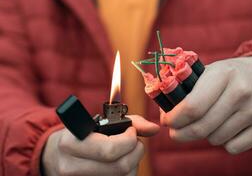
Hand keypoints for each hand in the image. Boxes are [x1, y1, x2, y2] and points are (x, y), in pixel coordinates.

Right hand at [42, 115, 158, 175]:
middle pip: (119, 167)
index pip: (109, 150)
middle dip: (136, 152)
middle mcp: (71, 166)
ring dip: (133, 163)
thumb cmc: (82, 135)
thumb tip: (154, 128)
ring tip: (128, 152)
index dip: (128, 141)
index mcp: (71, 142)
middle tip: (136, 143)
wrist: (56, 155)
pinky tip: (122, 164)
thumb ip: (130, 121)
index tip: (131, 132)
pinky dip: (127, 173)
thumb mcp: (99, 122)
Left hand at [161, 57, 251, 153]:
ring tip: (208, 122)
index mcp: (222, 74)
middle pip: (202, 127)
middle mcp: (242, 91)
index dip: (174, 119)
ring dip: (206, 135)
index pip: (192, 107)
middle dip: (182, 134)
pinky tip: (226, 127)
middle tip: (176, 132)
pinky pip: (234, 147)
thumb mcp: (209, 71)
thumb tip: (163, 113)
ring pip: (216, 139)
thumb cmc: (229, 76)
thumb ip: (185, 89)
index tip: (167, 122)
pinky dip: (224, 142)